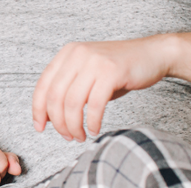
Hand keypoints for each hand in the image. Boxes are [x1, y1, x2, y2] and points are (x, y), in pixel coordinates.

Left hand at [31, 36, 179, 141]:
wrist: (153, 54)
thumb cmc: (119, 69)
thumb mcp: (88, 75)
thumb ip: (69, 91)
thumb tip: (51, 118)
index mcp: (67, 54)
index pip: (43, 85)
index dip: (38, 109)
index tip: (40, 127)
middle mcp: (77, 54)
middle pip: (55, 96)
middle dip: (58, 122)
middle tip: (67, 136)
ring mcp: (94, 61)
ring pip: (72, 102)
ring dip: (74, 125)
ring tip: (79, 136)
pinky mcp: (111, 71)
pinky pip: (95, 104)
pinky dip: (92, 122)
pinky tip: (94, 129)